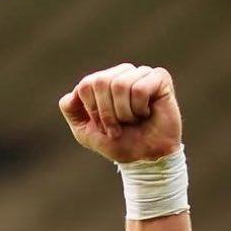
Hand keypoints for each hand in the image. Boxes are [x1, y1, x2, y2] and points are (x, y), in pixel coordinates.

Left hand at [58, 65, 181, 162]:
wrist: (143, 156)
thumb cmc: (116, 142)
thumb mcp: (84, 130)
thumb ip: (71, 109)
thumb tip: (72, 94)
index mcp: (103, 81)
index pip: (86, 84)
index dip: (93, 110)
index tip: (103, 126)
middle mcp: (122, 73)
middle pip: (101, 82)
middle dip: (106, 112)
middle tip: (117, 126)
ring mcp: (141, 73)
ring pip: (120, 85)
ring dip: (123, 113)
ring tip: (132, 120)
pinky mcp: (160, 77)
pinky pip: (140, 89)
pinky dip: (139, 108)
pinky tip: (146, 113)